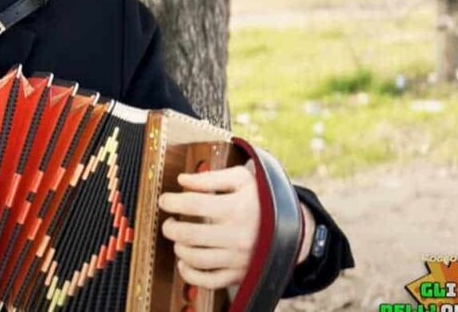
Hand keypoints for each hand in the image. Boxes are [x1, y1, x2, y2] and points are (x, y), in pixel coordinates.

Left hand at [158, 165, 258, 288]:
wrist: (293, 228)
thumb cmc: (261, 199)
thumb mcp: (242, 179)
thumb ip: (210, 177)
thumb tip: (181, 180)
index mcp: (237, 208)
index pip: (193, 204)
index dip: (172, 201)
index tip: (164, 200)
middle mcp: (237, 236)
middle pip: (189, 234)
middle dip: (170, 227)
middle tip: (169, 222)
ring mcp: (238, 258)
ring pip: (195, 259)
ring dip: (179, 248)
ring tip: (178, 238)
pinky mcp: (239, 275)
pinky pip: (208, 281)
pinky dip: (189, 274)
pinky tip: (184, 262)